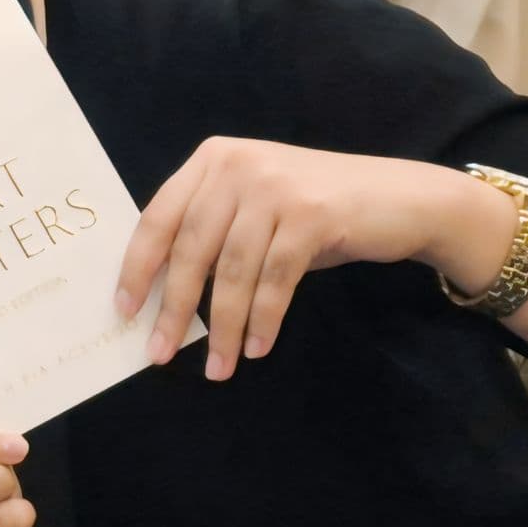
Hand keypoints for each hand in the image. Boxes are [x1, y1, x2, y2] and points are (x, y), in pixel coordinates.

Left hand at [116, 139, 515, 379]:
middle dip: (173, 307)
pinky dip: (263, 319)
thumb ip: (212, 234)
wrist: (404, 198)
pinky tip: (256, 347)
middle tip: (160, 352)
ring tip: (217, 366)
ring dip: (221, 326)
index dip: (138, 267)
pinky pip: (274, 279)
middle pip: (191, 247)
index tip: (124, 310)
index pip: (158, 217)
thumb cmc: (318, 212)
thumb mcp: (255, 210)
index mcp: (212, 160)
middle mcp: (238, 165)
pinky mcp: (313, 214)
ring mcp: (276, 186)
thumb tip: (163, 297)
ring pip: (232, 270)